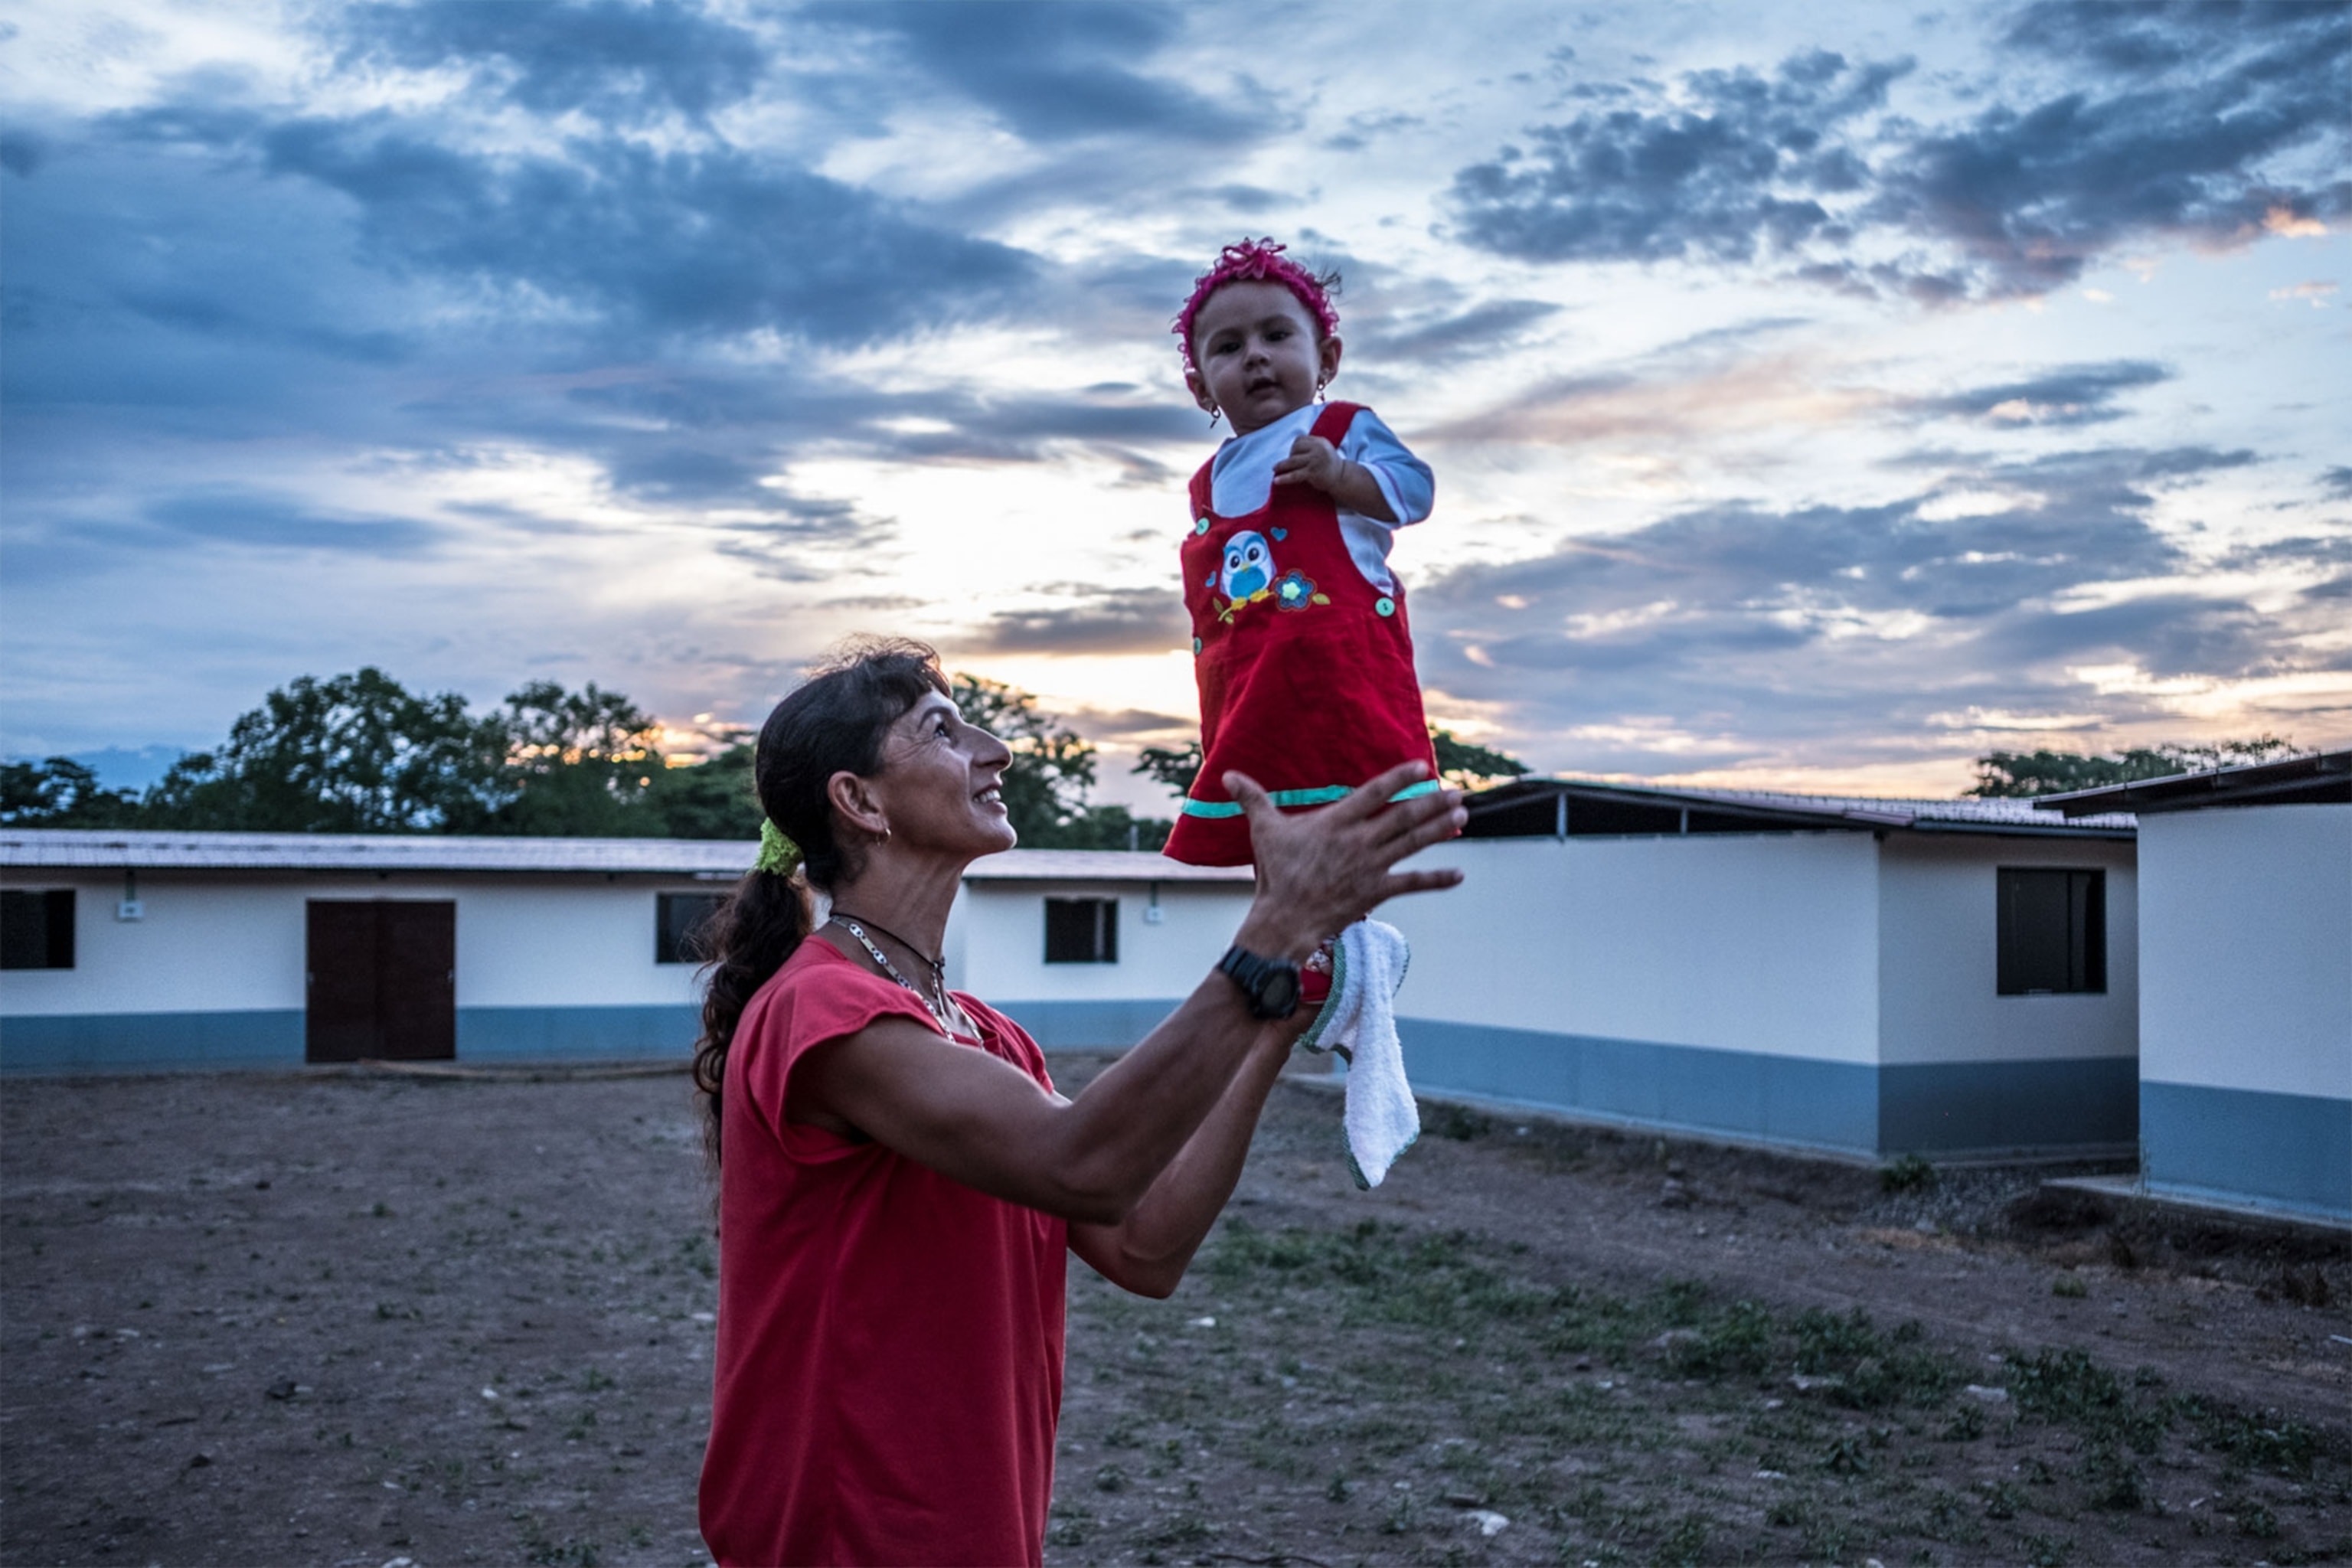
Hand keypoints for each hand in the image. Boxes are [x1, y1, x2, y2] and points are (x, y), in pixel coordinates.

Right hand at [1229, 761, 1464, 960]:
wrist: (1284, 919)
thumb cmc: (1275, 874)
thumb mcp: (1264, 831)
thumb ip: (1252, 799)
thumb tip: (1227, 775)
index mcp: (1337, 822)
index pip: (1374, 793)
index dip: (1399, 778)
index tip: (1423, 767)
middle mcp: (1359, 842)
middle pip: (1403, 817)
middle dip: (1433, 803)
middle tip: (1458, 792)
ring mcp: (1371, 867)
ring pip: (1412, 844)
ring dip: (1440, 829)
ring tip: (1463, 816)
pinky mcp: (1376, 891)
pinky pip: (1412, 883)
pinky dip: (1437, 879)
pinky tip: (1459, 874)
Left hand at [1271, 435, 1344, 492]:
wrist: (1342, 478)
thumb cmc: (1330, 464)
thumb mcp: (1323, 449)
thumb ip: (1311, 446)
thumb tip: (1291, 449)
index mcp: (1320, 441)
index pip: (1300, 439)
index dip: (1294, 447)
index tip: (1293, 455)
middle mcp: (1318, 449)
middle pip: (1295, 448)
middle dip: (1290, 456)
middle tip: (1289, 464)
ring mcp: (1315, 460)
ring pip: (1292, 461)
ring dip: (1282, 466)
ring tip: (1275, 469)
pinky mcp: (1312, 473)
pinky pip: (1295, 475)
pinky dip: (1284, 478)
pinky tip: (1276, 481)